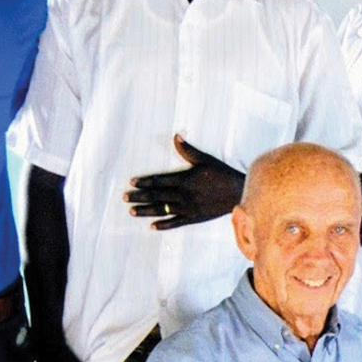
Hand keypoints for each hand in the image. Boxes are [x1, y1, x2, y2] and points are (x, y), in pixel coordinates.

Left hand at [125, 135, 243, 229]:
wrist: (237, 193)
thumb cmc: (221, 174)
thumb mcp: (205, 160)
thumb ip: (188, 150)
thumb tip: (176, 136)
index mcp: (184, 180)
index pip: (159, 181)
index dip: (145, 182)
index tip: (132, 183)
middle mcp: (183, 195)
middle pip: (157, 196)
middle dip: (140, 197)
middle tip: (124, 197)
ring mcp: (187, 208)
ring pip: (163, 210)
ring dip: (146, 211)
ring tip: (131, 211)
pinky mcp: (193, 217)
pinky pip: (175, 223)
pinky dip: (164, 225)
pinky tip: (151, 226)